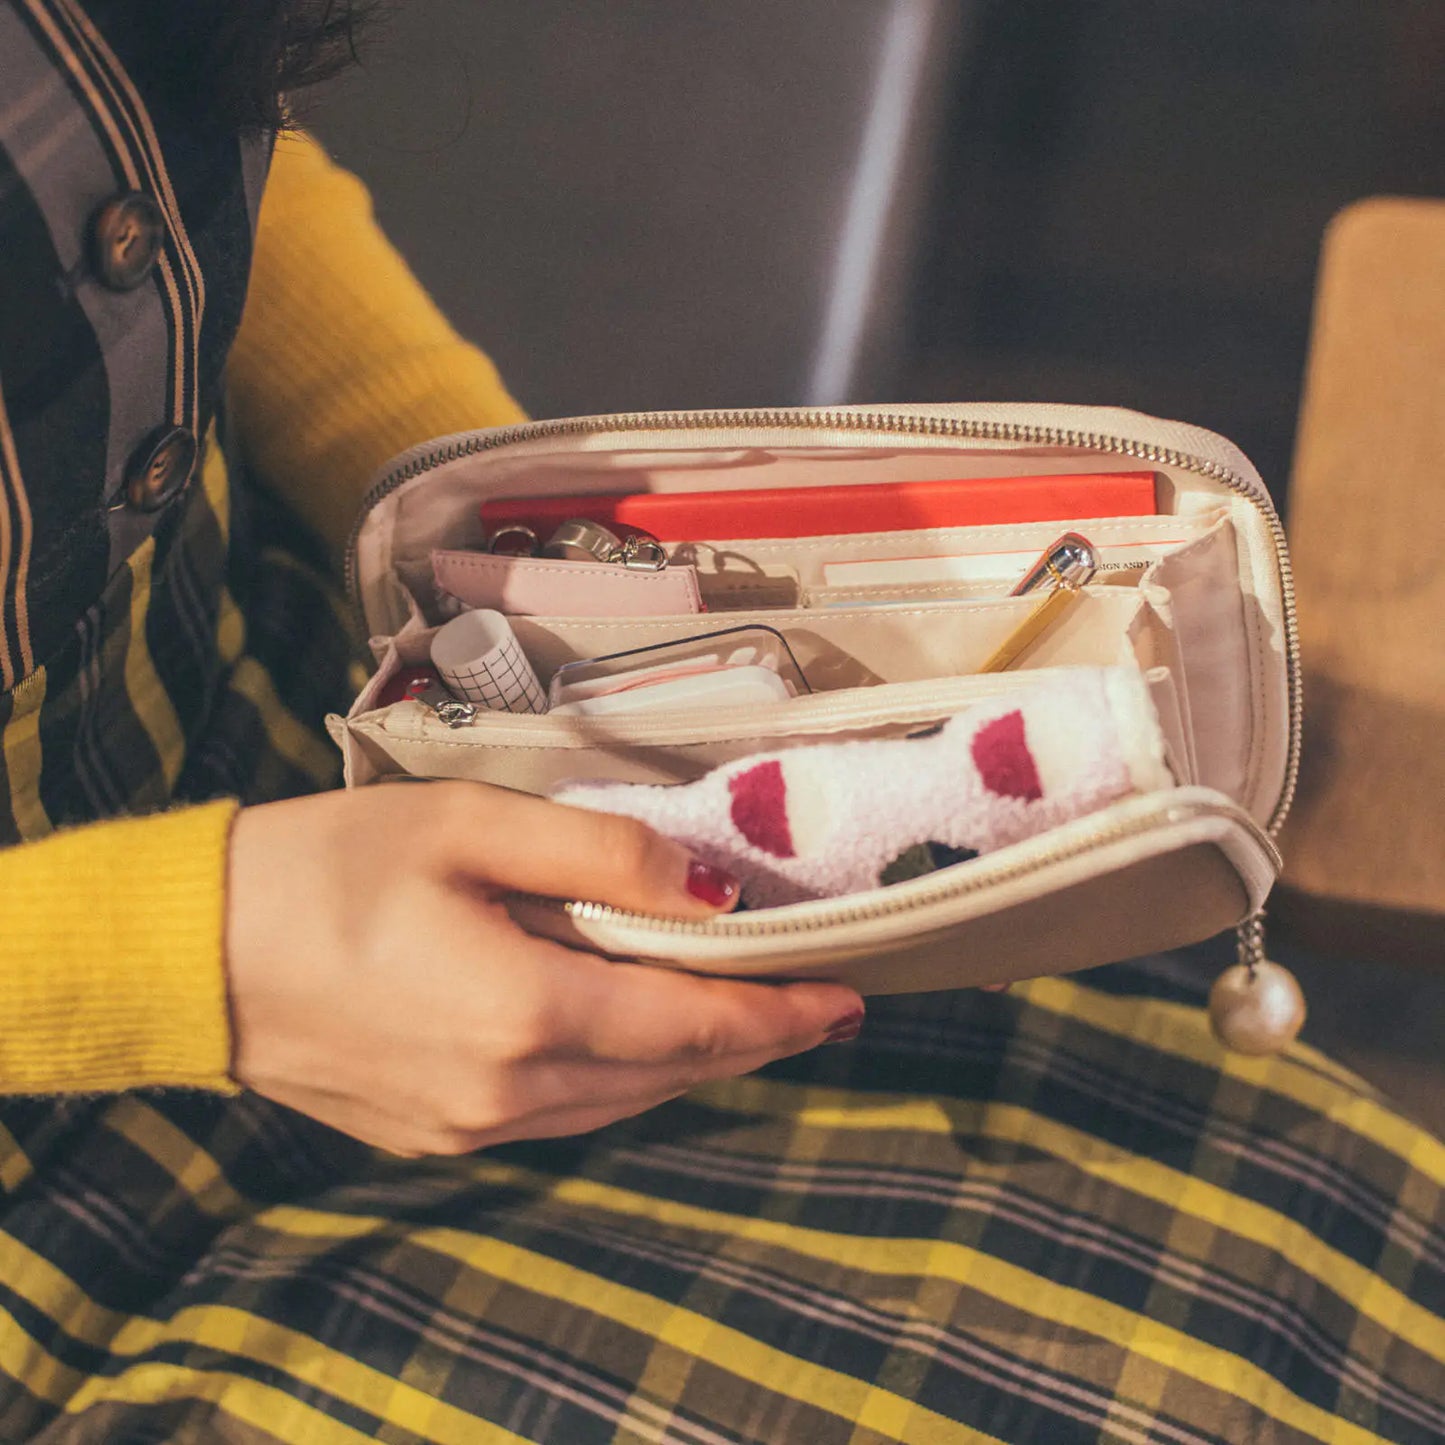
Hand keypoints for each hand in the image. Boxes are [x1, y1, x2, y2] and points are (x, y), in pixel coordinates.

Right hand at [225, 782, 862, 1155]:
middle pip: (672, 1070)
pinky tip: (635, 1035)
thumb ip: (600, 854)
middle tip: (812, 1000)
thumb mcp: (467, 825)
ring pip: (625, 1100)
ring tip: (741, 1012)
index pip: (695, 1022)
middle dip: (752, 1036)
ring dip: (691, 1058)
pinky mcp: (439, 1135)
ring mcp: (473, 1130)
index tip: (844, 995)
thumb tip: (709, 887)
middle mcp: (512, 1094)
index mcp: (526, 1014)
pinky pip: (568, 1114)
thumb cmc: (326, 868)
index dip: (780, 1010)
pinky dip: (624, 1075)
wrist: (195, 955)